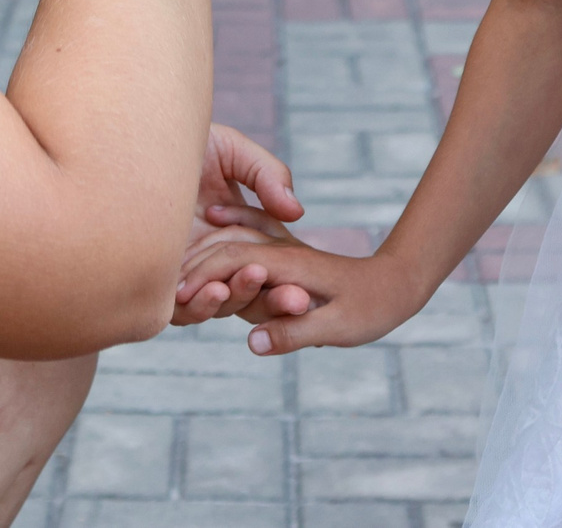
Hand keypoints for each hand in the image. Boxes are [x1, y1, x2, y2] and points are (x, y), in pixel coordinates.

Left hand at [169, 124, 304, 325]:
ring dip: (238, 298)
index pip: (266, 267)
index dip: (288, 282)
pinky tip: (214, 288)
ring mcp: (182, 270)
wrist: (130, 139)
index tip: (307, 288)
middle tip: (297, 300)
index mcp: (234, 231)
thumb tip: (296, 213)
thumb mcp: (233, 153)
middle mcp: (209, 256)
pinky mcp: (153, 282)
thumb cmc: (180, 142)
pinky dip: (198, 305)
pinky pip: (178, 309)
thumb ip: (268, 177)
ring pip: (216, 304)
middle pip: (248, 292)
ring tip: (251, 278)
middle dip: (275, 300)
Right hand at [174, 235, 426, 353]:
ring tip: (177, 267)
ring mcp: (281, 248)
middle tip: (164, 291)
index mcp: (287, 265)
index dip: (201, 280)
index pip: (231, 262)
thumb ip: (295, 332)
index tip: (176, 300)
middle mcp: (279, 251)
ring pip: (234, 238)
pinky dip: (229, 224)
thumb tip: (253, 342)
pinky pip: (250, 230)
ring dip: (205, 248)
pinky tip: (214, 219)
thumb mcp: (338, 327)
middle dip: (192, 267)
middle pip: (224, 248)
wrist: (397, 282)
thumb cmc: (372, 307)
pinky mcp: (284, 251)